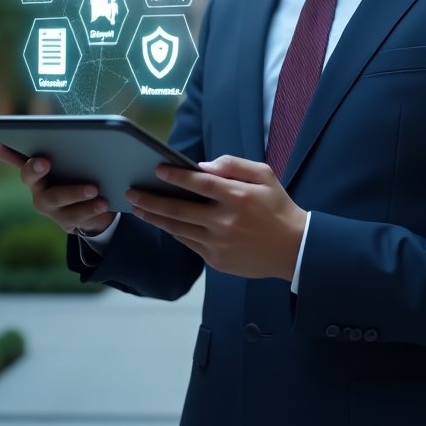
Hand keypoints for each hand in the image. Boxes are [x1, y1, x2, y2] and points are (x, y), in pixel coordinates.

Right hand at [0, 140, 114, 234]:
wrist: (95, 209)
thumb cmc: (82, 175)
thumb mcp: (79, 159)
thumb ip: (74, 145)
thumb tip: (89, 126)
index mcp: (38, 168)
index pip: (15, 155)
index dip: (2, 150)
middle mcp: (37, 187)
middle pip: (29, 177)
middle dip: (34, 169)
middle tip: (44, 161)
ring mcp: (50, 207)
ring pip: (55, 199)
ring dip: (74, 193)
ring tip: (94, 189)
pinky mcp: (65, 222)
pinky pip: (75, 217)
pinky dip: (90, 209)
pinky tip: (104, 202)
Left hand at [126, 156, 306, 281]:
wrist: (293, 248)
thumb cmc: (277, 206)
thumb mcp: (264, 175)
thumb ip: (233, 165)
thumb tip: (203, 166)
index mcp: (237, 196)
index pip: (198, 183)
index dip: (175, 175)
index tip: (157, 168)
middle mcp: (225, 221)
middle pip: (179, 209)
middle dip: (152, 199)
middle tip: (132, 192)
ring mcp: (219, 243)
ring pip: (178, 228)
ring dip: (156, 217)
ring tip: (138, 208)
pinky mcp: (216, 260)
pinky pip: (188, 243)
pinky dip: (174, 232)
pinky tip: (163, 223)